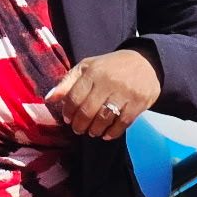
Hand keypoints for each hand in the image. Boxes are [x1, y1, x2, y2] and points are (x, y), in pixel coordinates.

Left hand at [46, 49, 160, 139]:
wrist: (147, 62)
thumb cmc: (111, 67)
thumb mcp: (88, 67)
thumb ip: (68, 82)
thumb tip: (49, 98)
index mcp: (93, 71)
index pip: (74, 97)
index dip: (68, 111)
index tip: (68, 118)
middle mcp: (108, 81)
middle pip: (88, 110)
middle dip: (80, 124)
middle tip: (78, 129)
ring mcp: (125, 92)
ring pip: (104, 118)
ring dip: (94, 130)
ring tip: (92, 132)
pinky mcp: (139, 102)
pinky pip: (122, 123)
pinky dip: (112, 132)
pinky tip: (107, 134)